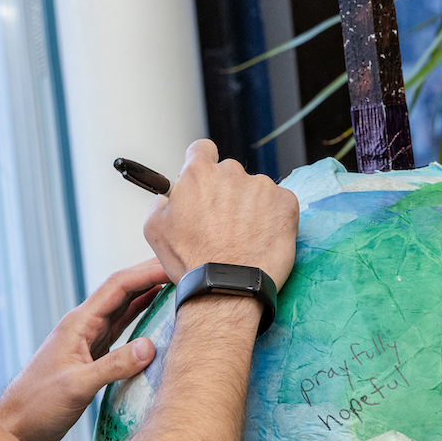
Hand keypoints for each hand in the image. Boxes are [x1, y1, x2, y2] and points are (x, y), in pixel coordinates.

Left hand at [0, 259, 168, 440]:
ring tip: (177, 286)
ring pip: (123, 308)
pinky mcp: (92, 355)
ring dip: (148, 295)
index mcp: (78, 323)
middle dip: (152, 276)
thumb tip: (150, 347)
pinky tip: (156, 317)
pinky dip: (140, 320)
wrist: (16, 425)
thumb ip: (113, 366)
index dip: (147, 273)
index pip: (118, 286)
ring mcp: (88, 339)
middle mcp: (84, 325)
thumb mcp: (77, 386)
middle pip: (123, 291)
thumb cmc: (37, 405)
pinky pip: (120, 330)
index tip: (175, 266)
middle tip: (184, 270)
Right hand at [143, 140, 298, 287]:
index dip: (202, 165)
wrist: (226, 290)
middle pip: (229, 173)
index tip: (205, 183)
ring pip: (255, 190)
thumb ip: (162, 199)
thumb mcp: (155, 228)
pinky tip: (262, 240)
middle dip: (227, 193)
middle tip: (223, 225)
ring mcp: (262, 186)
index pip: (202, 150)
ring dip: (250, 208)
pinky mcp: (286, 203)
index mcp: (198, 173)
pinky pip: (279, 204)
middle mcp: (231, 172)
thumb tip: (171, 193)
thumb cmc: (191, 263)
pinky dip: (273, 219)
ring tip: (244, 239)